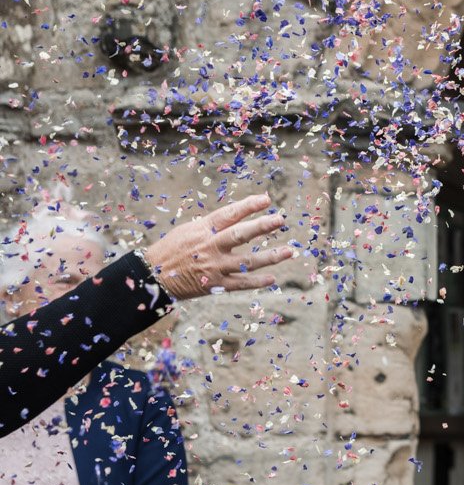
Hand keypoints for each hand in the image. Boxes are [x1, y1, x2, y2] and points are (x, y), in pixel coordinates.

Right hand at [142, 195, 293, 299]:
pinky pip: (241, 284)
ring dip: (270, 257)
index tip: (266, 199)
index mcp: (203, 230)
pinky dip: (257, 282)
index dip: (248, 206)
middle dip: (262, 226)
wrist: (153, 275)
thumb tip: (236, 218)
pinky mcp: (216, 284)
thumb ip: (212, 226)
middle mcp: (211, 247)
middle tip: (280, 219)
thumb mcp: (188, 231)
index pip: (228, 214)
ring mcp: (215, 267)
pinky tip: (272, 278)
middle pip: (240, 234)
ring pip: (247, 262)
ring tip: (290, 251)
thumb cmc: (172, 249)